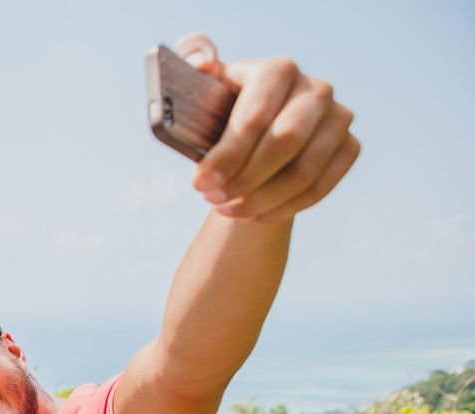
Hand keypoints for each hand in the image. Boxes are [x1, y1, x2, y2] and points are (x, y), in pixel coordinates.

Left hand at [175, 33, 358, 223]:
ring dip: (260, 200)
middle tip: (212, 199)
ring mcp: (338, 117)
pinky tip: (252, 215)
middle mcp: (316, 88)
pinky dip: (282, 208)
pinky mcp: (350, 146)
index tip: (199, 184)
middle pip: (284, 143)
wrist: (256, 137)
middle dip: (243, 179)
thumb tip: (202, 64)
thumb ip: (197, 72)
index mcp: (277, 70)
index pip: (256, 115)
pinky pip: (319, 188)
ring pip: (303, 172)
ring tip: (227, 210)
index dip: (226, 155)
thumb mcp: (205, 94)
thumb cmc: (225, 115)